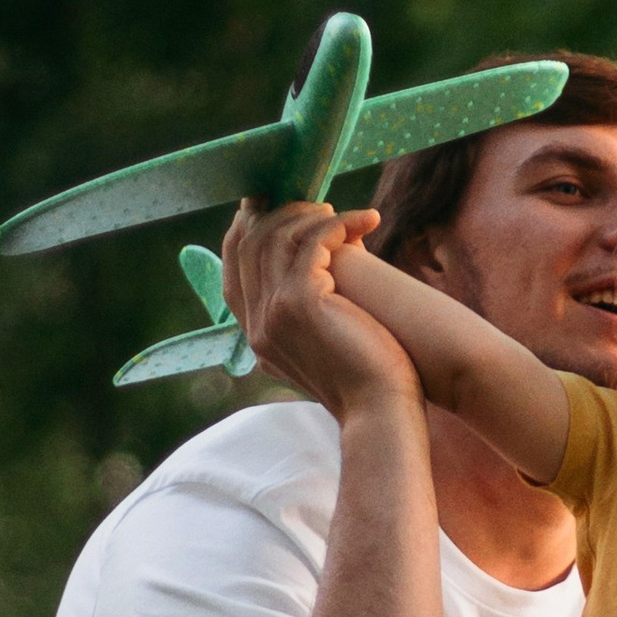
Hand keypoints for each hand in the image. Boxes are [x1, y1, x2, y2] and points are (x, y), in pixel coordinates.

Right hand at [221, 201, 421, 423]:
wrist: (381, 413)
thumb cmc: (368, 377)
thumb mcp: (327, 343)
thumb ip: (311, 310)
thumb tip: (325, 268)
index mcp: (257, 335)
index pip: (234, 265)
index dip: (253, 226)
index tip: (283, 204)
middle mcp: (256, 325)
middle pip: (248, 243)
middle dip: (281, 212)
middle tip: (320, 203)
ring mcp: (272, 314)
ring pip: (274, 237)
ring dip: (311, 215)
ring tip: (346, 216)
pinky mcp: (300, 303)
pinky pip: (311, 242)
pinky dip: (339, 224)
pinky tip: (367, 222)